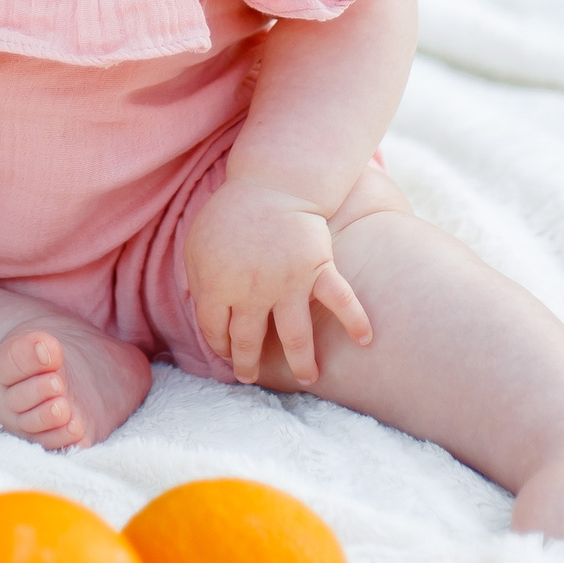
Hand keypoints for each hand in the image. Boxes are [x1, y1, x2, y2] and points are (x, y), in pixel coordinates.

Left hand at [184, 177, 372, 384]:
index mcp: (218, 286)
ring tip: (309, 378)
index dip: (220, 346)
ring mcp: (288, 282)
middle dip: (249, 365)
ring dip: (302, 361)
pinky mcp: (318, 268)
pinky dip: (355, 319)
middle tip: (251, 377)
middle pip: (249, 341)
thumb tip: (204, 315)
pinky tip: (365, 340)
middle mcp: (253, 292)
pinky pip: (340, 299)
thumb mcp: (198, 247)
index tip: (227, 353)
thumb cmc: (230, 215)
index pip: (216, 331)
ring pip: (295, 336)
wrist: (270, 183)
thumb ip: (198, 283)